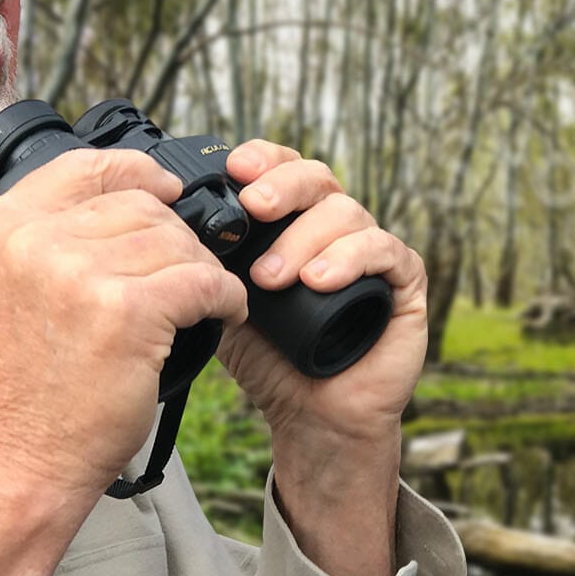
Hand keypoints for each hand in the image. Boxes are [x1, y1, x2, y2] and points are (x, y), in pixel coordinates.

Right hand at [0, 149, 249, 499]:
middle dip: (174, 237)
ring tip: (199, 299)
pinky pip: (203, 280)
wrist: (18, 459)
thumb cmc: (10, 384)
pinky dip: (225, 297)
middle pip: (141, 204)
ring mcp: (81, 274)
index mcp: (1, 228)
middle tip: (182, 272)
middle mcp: (35, 241)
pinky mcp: (128, 311)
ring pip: (177, 241)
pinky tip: (222, 313)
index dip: (138, 173)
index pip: (87, 166)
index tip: (166, 190)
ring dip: (201, 268)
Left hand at [215, 140, 425, 575]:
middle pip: (315, 177)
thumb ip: (207, 263)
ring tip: (274, 279)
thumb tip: (171, 223)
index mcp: (292, 223)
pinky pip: (384, 249)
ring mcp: (371, 251)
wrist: (312, 415)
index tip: (234, 170)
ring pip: (346, 212)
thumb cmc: (271, 359)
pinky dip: (350, 258)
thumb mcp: (225, 301)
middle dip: (281, 186)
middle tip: (252, 208)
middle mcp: (333, 229)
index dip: (263, 160)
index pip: (282, 169)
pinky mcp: (403, 280)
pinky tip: (320, 280)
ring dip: (304, 238)